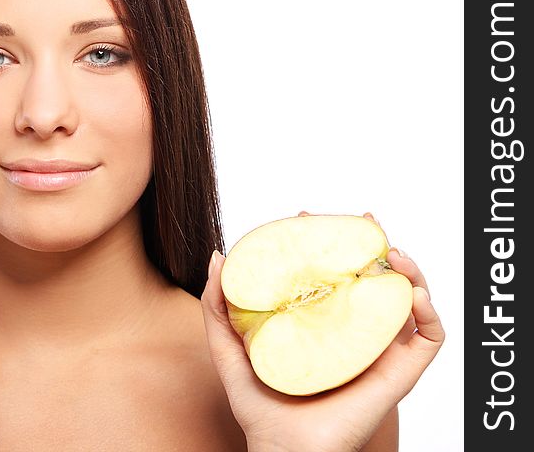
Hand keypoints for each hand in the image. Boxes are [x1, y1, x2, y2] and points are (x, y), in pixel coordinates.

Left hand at [200, 211, 444, 451]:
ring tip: (391, 250)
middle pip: (374, 279)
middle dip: (373, 243)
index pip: (333, 274)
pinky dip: (428, 311)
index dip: (329, 241)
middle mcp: (353, 333)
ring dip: (408, 268)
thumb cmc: (259, 406)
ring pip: (407, 300)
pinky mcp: (400, 373)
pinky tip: (409, 293)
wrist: (283, 449)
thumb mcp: (230, 347)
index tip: (310, 217)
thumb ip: (218, 306)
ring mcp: (378, 351)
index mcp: (321, 324)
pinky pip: (429, 337)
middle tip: (361, 219)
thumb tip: (219, 256)